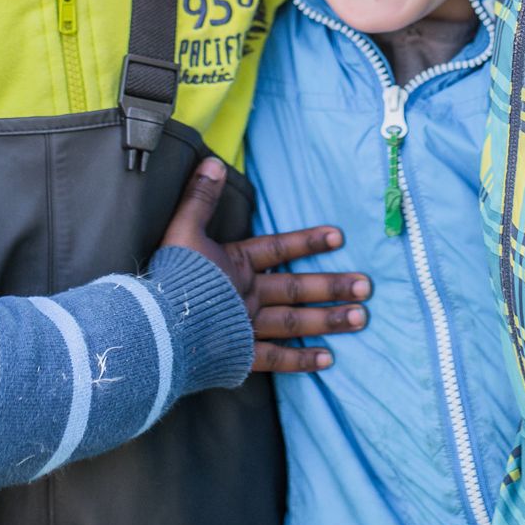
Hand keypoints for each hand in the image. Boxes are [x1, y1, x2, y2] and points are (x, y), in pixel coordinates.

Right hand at [159, 158, 371, 373]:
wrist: (158, 326)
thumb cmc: (169, 278)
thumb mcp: (182, 230)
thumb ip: (199, 198)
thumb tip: (213, 163)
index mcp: (237, 264)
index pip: (279, 249)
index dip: (308, 241)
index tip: (340, 237)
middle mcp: (250, 295)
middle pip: (297, 289)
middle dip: (333, 286)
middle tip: (366, 287)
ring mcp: (248, 327)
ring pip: (296, 322)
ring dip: (329, 320)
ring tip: (360, 319)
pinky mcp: (240, 356)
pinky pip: (277, 359)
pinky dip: (302, 361)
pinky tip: (327, 360)